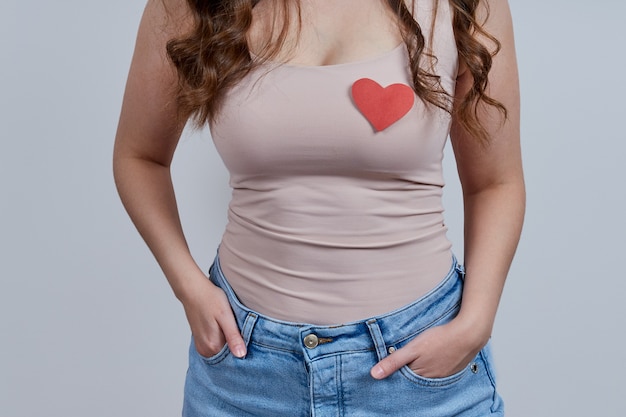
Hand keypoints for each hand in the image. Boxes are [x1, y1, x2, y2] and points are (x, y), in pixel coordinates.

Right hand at [179, 276, 246, 358]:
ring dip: (228, 344)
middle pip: (227, 356)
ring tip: (231, 329)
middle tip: (240, 331)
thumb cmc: (210, 299)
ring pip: (220, 352)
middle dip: (236, 347)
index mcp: (213, 345)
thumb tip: (241, 355)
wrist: (194, 290)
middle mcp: (205, 349)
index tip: (248, 340)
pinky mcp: (199, 341)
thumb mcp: (226, 316)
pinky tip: (223, 330)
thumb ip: (233, 337)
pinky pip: (214, 347)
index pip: (233, 358)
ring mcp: (201, 346)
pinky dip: (221, 342)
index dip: (243, 350)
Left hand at [370, 318, 486, 379]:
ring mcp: (442, 376)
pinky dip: (432, 367)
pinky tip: (431, 358)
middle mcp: (431, 380)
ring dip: (419, 369)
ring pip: (425, 375)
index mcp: (419, 375)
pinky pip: (437, 372)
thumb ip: (393, 361)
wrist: (468, 334)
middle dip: (406, 372)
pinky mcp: (451, 369)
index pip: (401, 380)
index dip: (394, 373)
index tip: (386, 369)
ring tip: (417, 359)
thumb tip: (374, 374)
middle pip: (413, 379)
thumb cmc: (441, 339)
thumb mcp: (413, 348)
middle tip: (403, 361)